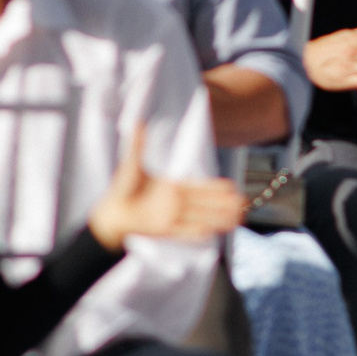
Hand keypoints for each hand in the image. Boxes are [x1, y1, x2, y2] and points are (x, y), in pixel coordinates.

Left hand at [86, 126, 245, 250]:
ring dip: (220, 218)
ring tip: (239, 219)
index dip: (217, 188)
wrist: (111, 213)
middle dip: (226, 203)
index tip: (232, 187)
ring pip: (203, 217)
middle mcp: (177, 203)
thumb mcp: (132, 164)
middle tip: (244, 202)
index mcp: (174, 187)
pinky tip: (214, 233)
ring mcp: (173, 217)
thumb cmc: (121, 188)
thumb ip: (138, 145)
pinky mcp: (165, 230)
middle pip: (207, 203)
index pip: (201, 187)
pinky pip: (187, 232)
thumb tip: (137, 122)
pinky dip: (199, 233)